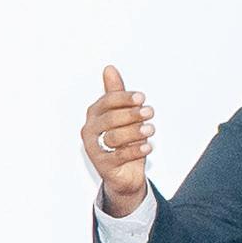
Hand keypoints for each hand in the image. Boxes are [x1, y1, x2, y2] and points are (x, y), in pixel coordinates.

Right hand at [83, 65, 154, 216]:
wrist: (123, 174)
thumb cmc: (122, 141)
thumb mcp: (121, 115)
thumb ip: (116, 94)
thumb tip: (109, 68)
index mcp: (94, 114)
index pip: (107, 102)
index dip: (124, 98)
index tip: (142, 98)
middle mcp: (90, 131)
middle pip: (110, 118)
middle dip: (132, 114)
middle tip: (150, 112)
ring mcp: (94, 149)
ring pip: (115, 137)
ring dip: (135, 132)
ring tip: (150, 129)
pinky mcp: (102, 166)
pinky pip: (120, 156)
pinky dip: (136, 151)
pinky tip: (148, 146)